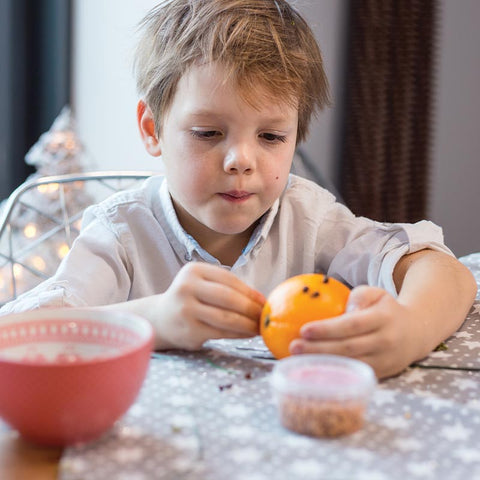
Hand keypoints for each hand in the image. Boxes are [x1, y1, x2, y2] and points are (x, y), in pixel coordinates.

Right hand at [126, 262, 264, 350]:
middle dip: (251, 308)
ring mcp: (186, 310)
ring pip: (226, 318)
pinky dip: (238, 334)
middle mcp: (187, 288)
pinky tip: (247, 334)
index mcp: (193, 271)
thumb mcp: (203, 284)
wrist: (160, 318)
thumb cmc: (190, 299)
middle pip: (228, 298)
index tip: (264, 301)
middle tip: (265, 316)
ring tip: (259, 327)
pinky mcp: (189, 331)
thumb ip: (228, 288)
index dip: (250, 291)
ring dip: (248, 324)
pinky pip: (221, 333)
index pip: (229, 279)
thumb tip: (262, 300)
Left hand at [289, 285, 418, 378]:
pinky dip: (333, 372)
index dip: (328, 329)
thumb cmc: (386, 309)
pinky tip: (313, 368)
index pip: (352, 325)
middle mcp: (385, 342)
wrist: (416, 332)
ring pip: (350, 364)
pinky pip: (354, 374)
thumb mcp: (376, 293)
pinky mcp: (381, 374)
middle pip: (348, 348)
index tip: (304, 330)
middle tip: (294, 346)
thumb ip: (358, 297)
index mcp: (383, 319)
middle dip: (318, 349)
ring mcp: (384, 361)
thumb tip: (341, 310)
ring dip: (322, 363)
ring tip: (297, 358)